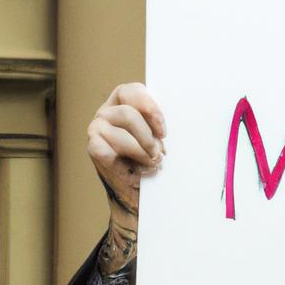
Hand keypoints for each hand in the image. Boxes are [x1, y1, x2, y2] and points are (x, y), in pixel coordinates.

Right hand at [87, 83, 166, 274]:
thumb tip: (191, 110)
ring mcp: (96, 129)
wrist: (139, 193)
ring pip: (121, 134)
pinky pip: (108, 151)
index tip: (164, 132)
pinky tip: (137, 173)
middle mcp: (106, 112)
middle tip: (159, 154)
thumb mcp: (160, 136)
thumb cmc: (153, 159)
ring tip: (152, 163)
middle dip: (148, 137)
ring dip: (141, 151)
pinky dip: (127, 164)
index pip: (132, 91)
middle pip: (128, 114)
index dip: (150, 109)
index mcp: (123, 101)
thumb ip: (161, 124)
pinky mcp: (93, 147)